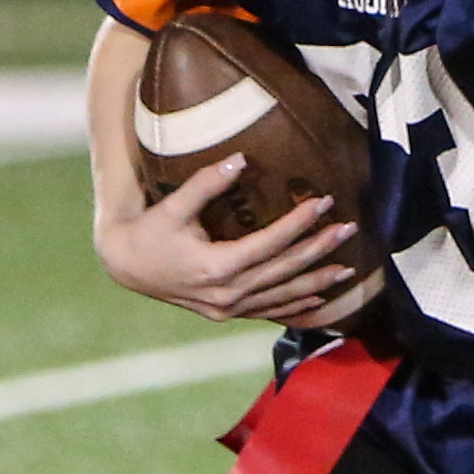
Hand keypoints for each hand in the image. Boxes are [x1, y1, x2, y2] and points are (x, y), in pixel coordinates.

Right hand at [98, 159, 362, 324]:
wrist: (124, 266)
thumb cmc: (148, 232)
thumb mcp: (172, 206)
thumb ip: (206, 183)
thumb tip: (240, 159)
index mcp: (216, 267)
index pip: (270, 244)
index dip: (299, 223)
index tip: (324, 203)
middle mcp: (226, 293)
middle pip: (283, 269)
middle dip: (319, 249)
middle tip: (349, 228)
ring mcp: (227, 308)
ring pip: (282, 295)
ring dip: (316, 282)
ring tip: (348, 269)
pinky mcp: (226, 314)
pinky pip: (269, 312)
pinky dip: (295, 306)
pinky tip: (319, 300)